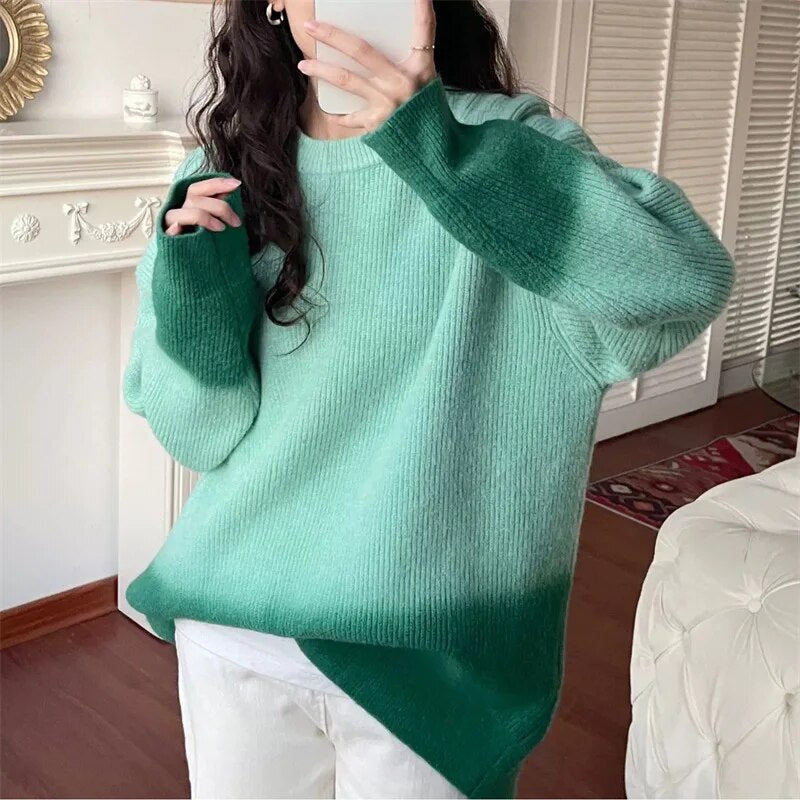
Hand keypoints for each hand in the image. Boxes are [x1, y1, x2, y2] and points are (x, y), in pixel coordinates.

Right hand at [163, 176, 242, 235]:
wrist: (185, 264)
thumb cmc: (203, 241)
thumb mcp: (212, 223)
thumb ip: (218, 207)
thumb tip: (231, 191)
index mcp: (188, 204)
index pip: (200, 188)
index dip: (217, 184)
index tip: (236, 184)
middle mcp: (179, 210)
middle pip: (194, 198)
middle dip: (219, 207)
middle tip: (236, 222)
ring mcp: (171, 224)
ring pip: (185, 212)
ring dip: (205, 218)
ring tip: (221, 228)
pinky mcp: (169, 240)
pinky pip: (169, 232)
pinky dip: (174, 228)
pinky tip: (179, 227)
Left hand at [297, 0, 436, 131]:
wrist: (433, 148)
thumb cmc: (426, 110)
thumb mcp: (426, 79)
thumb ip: (411, 56)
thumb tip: (384, 39)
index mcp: (420, 67)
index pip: (423, 29)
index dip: (421, 8)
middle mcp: (402, 82)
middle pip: (361, 50)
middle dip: (332, 35)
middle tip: (310, 25)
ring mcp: (387, 104)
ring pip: (346, 80)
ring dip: (321, 70)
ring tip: (303, 64)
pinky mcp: (378, 124)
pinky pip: (351, 117)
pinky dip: (339, 115)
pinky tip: (327, 110)